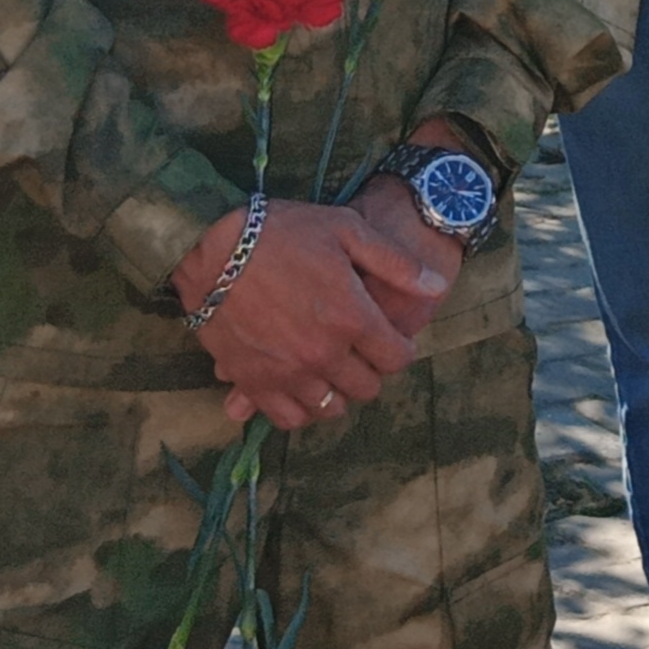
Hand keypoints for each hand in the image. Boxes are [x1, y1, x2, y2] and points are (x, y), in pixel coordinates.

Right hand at [177, 197, 443, 433]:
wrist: (210, 247)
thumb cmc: (283, 232)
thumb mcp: (347, 230)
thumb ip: (396, 264)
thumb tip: (437, 287)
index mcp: (352, 318)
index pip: (397, 359)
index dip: (399, 347)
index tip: (389, 336)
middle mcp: (324, 354)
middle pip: (367, 387)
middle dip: (370, 369)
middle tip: (358, 349)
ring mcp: (287, 373)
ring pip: (331, 407)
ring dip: (338, 390)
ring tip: (330, 366)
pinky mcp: (253, 382)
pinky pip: (288, 417)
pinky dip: (299, 408)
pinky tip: (300, 386)